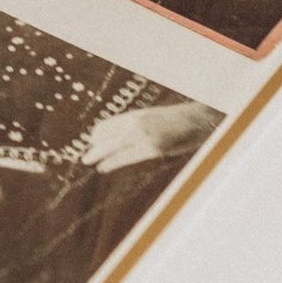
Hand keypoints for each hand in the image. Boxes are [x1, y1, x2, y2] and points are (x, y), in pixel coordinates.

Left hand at [80, 101, 214, 174]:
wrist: (198, 119)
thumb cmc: (178, 121)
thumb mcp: (153, 118)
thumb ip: (138, 125)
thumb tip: (123, 135)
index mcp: (136, 115)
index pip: (108, 124)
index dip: (97, 135)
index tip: (91, 142)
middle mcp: (136, 123)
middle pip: (106, 135)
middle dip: (93, 146)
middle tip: (83, 156)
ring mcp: (144, 135)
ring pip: (112, 146)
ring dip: (98, 155)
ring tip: (89, 161)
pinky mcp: (152, 148)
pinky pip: (126, 157)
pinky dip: (111, 162)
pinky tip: (103, 167)